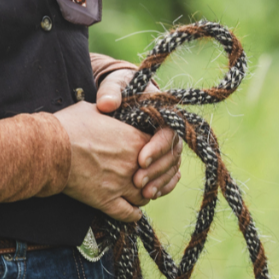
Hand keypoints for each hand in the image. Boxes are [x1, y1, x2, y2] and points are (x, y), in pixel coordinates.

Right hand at [54, 101, 151, 221]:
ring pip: (144, 196)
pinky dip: (133, 215)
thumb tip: (109, 106)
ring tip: (139, 192)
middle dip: (152, 175)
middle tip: (145, 175)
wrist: (49, 149)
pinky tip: (133, 213)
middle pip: (155, 175)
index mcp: (134, 139)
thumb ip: (110, 113)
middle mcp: (133, 164)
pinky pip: (128, 213)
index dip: (155, 152)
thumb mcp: (94, 110)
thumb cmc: (69, 126)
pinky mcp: (106, 201)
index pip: (160, 148)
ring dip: (143, 194)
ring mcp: (121, 184)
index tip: (148, 153)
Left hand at [97, 68, 183, 201]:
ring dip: (160, 182)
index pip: (167, 132)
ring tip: (145, 194)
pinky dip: (163, 185)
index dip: (157, 148)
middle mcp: (168, 129)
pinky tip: (150, 195)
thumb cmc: (119, 87)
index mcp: (162, 112)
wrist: (119, 94)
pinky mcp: (159, 157)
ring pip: (172, 166)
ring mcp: (165, 145)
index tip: (140, 160)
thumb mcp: (114, 84)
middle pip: (172, 154)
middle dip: (157, 170)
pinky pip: (169, 174)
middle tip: (138, 182)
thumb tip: (106, 104)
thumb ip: (111, 91)